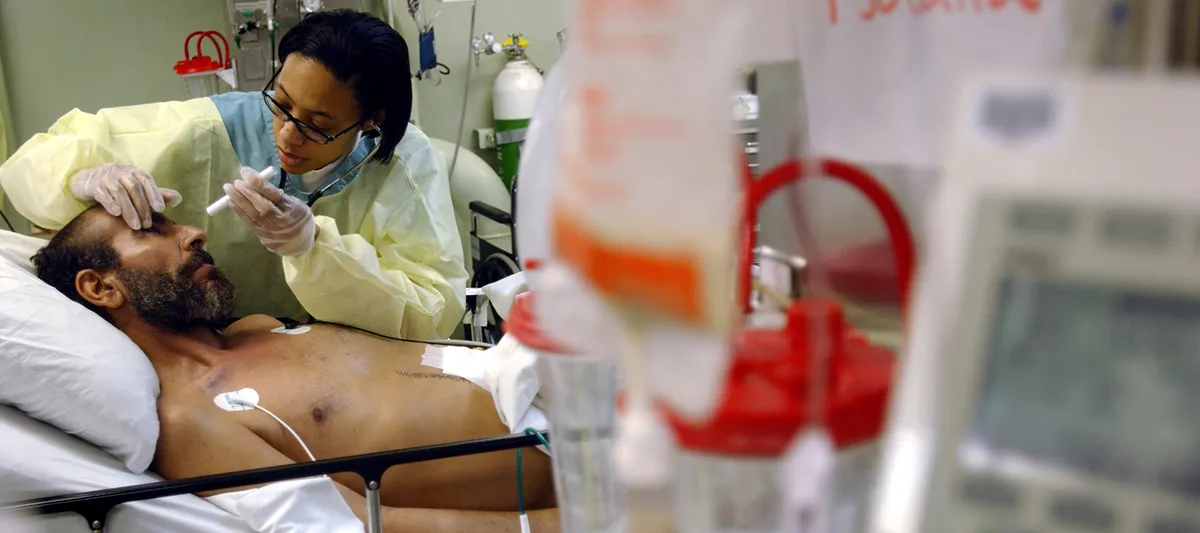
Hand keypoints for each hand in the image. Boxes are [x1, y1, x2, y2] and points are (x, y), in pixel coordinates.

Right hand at [68, 163, 182, 229]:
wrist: (88, 179)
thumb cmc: (119, 184)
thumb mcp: (138, 187)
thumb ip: (156, 193)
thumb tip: (178, 198)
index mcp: (134, 171)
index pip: (146, 180)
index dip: (154, 194)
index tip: (161, 209)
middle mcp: (121, 172)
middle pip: (134, 188)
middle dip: (142, 207)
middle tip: (148, 224)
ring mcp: (106, 177)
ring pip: (119, 192)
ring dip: (129, 210)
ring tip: (135, 225)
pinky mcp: (93, 185)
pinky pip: (102, 194)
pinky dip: (110, 203)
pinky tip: (116, 213)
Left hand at [224, 166, 315, 256]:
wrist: (299, 243)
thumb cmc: (298, 218)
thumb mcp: (297, 204)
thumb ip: (281, 195)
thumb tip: (261, 182)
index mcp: (292, 209)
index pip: (274, 195)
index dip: (259, 183)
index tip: (247, 172)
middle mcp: (281, 220)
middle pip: (263, 205)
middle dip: (248, 192)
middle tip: (237, 181)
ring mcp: (270, 228)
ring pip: (253, 213)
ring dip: (239, 200)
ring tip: (228, 188)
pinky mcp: (261, 234)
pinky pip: (248, 220)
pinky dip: (238, 210)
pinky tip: (230, 201)